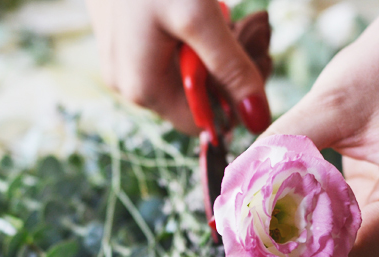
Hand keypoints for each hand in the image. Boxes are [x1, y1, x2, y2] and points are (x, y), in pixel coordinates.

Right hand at [86, 0, 271, 133]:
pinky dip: (186, 39)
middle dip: (220, 71)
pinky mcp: (120, 42)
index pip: (202, 124)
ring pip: (180, 77)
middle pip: (192, 100)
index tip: (251, 60)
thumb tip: (258, 119)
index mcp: (144, 88)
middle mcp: (128, 85)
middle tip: (237, 27)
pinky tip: (189, 10)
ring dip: (206, 52)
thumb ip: (232, 70)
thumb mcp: (200, 18)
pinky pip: (163, 57)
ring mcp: (120, 64)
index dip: (233, 100)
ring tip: (212, 13)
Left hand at [262, 4, 378, 256]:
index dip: (310, 255)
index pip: (362, 248)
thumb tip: (238, 188)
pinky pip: (350, 243)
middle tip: (257, 245)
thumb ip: (283, 147)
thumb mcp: (328, 103)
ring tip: (266, 237)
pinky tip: (285, 224)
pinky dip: (318, 240)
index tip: (262, 245)